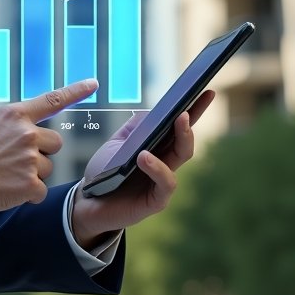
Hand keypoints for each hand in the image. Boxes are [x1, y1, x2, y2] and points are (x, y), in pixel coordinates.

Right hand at [0, 79, 97, 211]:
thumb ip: (8, 125)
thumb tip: (20, 130)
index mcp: (14, 115)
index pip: (52, 100)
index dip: (76, 91)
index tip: (93, 83)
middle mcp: (26, 133)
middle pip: (55, 143)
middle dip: (42, 152)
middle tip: (17, 160)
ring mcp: (29, 159)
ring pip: (47, 168)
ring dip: (32, 174)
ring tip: (4, 176)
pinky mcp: (30, 184)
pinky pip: (40, 191)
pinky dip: (27, 194)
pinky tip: (7, 190)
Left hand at [70, 90, 216, 247]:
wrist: (88, 203)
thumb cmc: (104, 173)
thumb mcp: (116, 144)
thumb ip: (134, 128)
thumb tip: (154, 111)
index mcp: (158, 147)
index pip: (179, 127)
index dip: (195, 110)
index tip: (206, 91)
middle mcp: (165, 163)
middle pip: (185, 140)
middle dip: (191, 122)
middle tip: (188, 108)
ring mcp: (163, 182)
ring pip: (182, 157)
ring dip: (180, 138)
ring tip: (175, 120)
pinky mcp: (157, 200)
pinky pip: (166, 182)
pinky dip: (157, 167)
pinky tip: (144, 156)